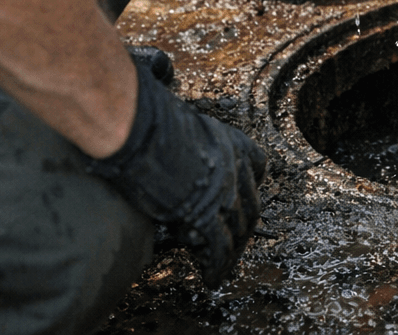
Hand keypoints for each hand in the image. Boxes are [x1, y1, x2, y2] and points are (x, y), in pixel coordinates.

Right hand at [86, 58, 266, 287]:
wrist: (139, 129)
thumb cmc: (148, 121)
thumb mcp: (184, 126)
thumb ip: (191, 145)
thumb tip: (178, 158)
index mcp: (233, 142)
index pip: (258, 167)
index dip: (251, 187)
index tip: (243, 202)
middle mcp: (236, 168)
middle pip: (249, 206)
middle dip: (242, 229)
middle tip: (233, 246)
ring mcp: (224, 191)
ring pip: (237, 231)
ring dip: (231, 253)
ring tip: (223, 269)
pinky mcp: (206, 213)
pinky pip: (218, 247)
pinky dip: (217, 265)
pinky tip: (212, 275)